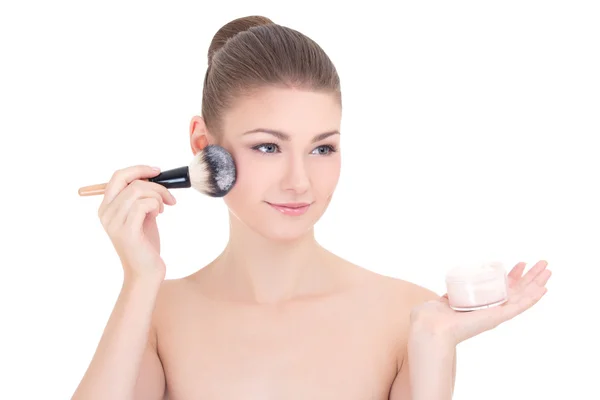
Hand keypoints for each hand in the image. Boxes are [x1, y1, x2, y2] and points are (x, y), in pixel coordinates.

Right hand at [97, 165, 176, 281]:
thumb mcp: (142, 215)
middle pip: (129, 180)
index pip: (118, 176)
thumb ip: (142, 198)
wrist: (146, 272)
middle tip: (168, 195)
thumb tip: (151, 177)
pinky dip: (157, 205)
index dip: (139, 169)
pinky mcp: (127, 231)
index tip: (157, 171)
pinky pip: (144, 204)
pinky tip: (159, 214)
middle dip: (153, 183)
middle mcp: (106, 213)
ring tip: (163, 208)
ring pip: (139, 191)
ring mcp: (114, 222)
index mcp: (106, 207)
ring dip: (158, 196)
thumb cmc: (145, 244)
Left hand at [410, 260, 551, 345]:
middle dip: (531, 276)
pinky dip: (532, 298)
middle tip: (543, 263)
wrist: (431, 327)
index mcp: (482, 306)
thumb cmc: (432, 318)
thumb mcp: (444, 302)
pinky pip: (519, 306)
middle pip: (518, 290)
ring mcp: (496, 313)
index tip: (521, 263)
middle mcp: (492, 310)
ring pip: (523, 296)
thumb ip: (449, 299)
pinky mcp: (498, 317)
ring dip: (537, 283)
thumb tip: (445, 296)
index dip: (513, 276)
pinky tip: (544, 289)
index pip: (503, 288)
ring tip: (549, 270)